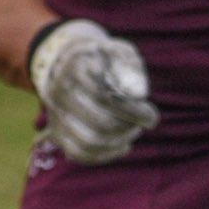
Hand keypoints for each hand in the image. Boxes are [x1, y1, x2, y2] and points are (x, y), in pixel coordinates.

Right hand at [28, 19, 159, 164]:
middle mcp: (60, 92)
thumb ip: (131, 68)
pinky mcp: (58, 132)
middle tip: (140, 123)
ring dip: (118, 142)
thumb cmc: (103, 60)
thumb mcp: (120, 52)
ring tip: (132, 132)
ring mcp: (56, 114)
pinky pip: (79, 153)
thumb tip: (140, 94)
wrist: (68, 63)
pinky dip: (105, 155)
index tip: (151, 116)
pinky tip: (123, 146)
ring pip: (88, 142)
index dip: (133, 111)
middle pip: (99, 122)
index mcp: (76, 69)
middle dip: (128, 127)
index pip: (106, 97)